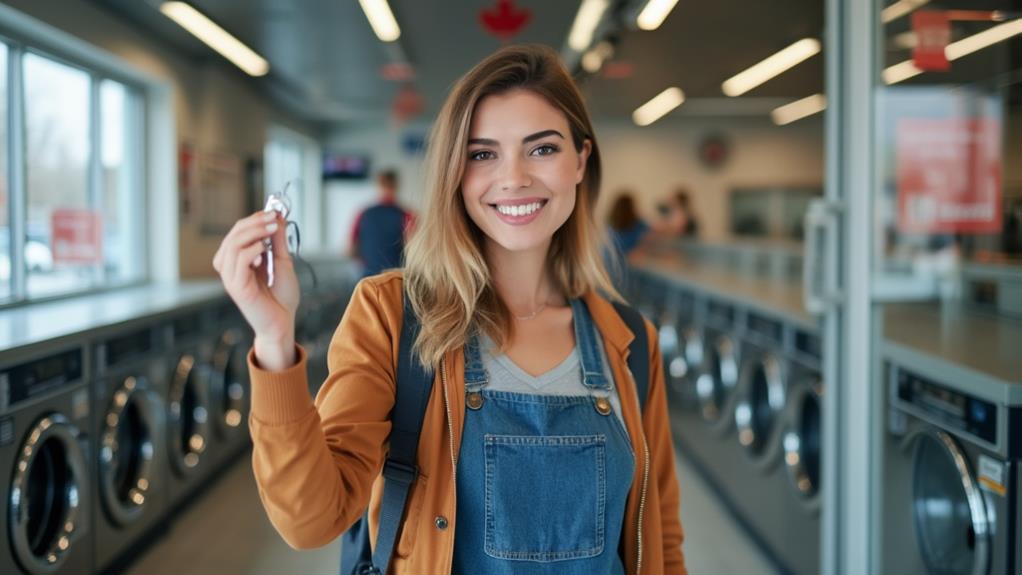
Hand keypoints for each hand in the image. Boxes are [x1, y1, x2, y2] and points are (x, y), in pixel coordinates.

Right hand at [212, 210, 300, 350]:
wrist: (283, 322)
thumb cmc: (281, 296)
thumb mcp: (282, 261)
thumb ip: (277, 240)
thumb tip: (277, 217)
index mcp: (237, 261)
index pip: (237, 232)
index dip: (253, 219)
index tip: (273, 213)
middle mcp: (229, 268)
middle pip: (233, 236)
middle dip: (254, 223)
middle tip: (274, 218)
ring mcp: (230, 278)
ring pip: (233, 245)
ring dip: (254, 233)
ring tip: (272, 231)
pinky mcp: (236, 287)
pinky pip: (238, 261)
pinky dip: (252, 251)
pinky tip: (265, 251)